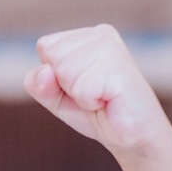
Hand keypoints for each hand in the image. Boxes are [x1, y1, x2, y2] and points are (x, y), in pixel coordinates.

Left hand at [24, 24, 171, 156]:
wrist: (132, 136)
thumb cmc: (96, 113)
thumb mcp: (55, 98)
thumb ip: (38, 84)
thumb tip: (44, 72)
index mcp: (87, 35)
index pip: (45, 46)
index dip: (54, 76)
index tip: (80, 86)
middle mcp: (101, 34)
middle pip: (52, 57)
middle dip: (65, 86)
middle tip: (92, 94)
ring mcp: (112, 49)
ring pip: (64, 72)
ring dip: (78, 95)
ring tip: (101, 97)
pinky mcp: (119, 69)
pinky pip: (81, 88)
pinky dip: (89, 103)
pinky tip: (108, 101)